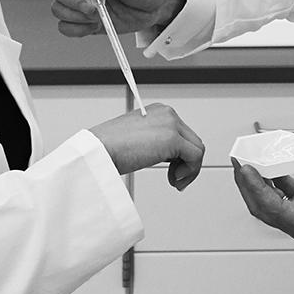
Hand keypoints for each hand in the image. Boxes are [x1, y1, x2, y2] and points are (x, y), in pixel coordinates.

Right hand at [89, 103, 204, 189]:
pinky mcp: (172, 139)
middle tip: (175, 179)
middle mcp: (167, 114)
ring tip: (174, 181)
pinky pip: (195, 157)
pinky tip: (175, 180)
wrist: (96, 152)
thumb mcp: (136, 140)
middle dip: (187, 163)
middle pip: (192, 140)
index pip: (182, 133)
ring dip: (189, 170)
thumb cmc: (107, 149)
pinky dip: (190, 172)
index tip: (173, 170)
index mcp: (158, 111)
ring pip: (197, 149)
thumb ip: (155, 142)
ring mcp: (171, 125)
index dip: (180, 155)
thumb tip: (172, 157)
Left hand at [233, 140, 293, 254]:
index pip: (272, 208)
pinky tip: (273, 161)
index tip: (244, 168)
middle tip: (238, 158)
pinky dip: (276, 178)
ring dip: (259, 181)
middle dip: (247, 184)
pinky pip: (285, 193)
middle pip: (263, 207)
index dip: (255, 188)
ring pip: (271, 201)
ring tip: (251, 157)